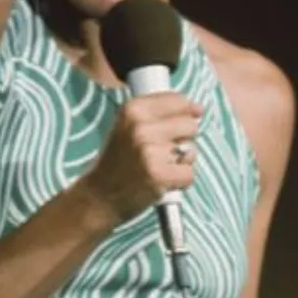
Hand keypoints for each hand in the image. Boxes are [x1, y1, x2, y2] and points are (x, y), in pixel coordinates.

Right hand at [82, 93, 202, 221]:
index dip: (184, 114)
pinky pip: (189, 173)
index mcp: (133, 109)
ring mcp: (149, 151)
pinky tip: (162, 181)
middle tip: (161, 152)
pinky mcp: (158, 175)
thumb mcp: (128, 125)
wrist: (98, 197)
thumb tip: (198, 109)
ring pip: (191, 150)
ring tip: (158, 167)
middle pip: (190, 125)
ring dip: (180, 162)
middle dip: (182, 140)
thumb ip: (161, 113)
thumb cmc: (118, 160)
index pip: (178, 100)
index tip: (176, 126)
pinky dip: (180, 181)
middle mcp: (140, 126)